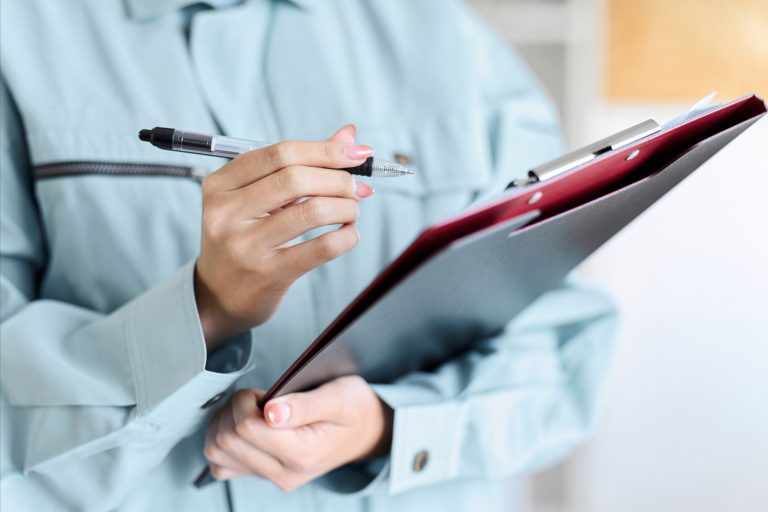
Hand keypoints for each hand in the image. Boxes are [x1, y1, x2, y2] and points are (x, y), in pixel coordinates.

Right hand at [194, 125, 374, 348]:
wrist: (219, 295)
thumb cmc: (245, 238)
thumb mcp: (259, 199)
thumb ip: (301, 165)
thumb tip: (349, 135)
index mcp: (220, 185)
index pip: (279, 154)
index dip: (325, 150)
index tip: (358, 152)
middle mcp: (226, 213)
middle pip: (296, 178)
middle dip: (339, 179)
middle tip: (358, 188)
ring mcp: (245, 245)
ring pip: (312, 211)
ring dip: (346, 207)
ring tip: (352, 210)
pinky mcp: (268, 274)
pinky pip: (321, 248)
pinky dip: (346, 236)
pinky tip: (349, 233)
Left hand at [203, 375, 393, 491]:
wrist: (365, 432)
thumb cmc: (354, 409)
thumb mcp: (340, 396)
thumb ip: (305, 405)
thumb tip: (270, 411)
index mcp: (302, 453)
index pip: (247, 427)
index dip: (246, 401)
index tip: (264, 393)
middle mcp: (284, 473)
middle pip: (227, 440)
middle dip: (233, 409)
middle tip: (258, 398)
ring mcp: (271, 477)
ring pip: (216, 453)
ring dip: (223, 423)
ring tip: (249, 410)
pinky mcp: (262, 475)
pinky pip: (222, 464)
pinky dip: (222, 440)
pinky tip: (242, 425)